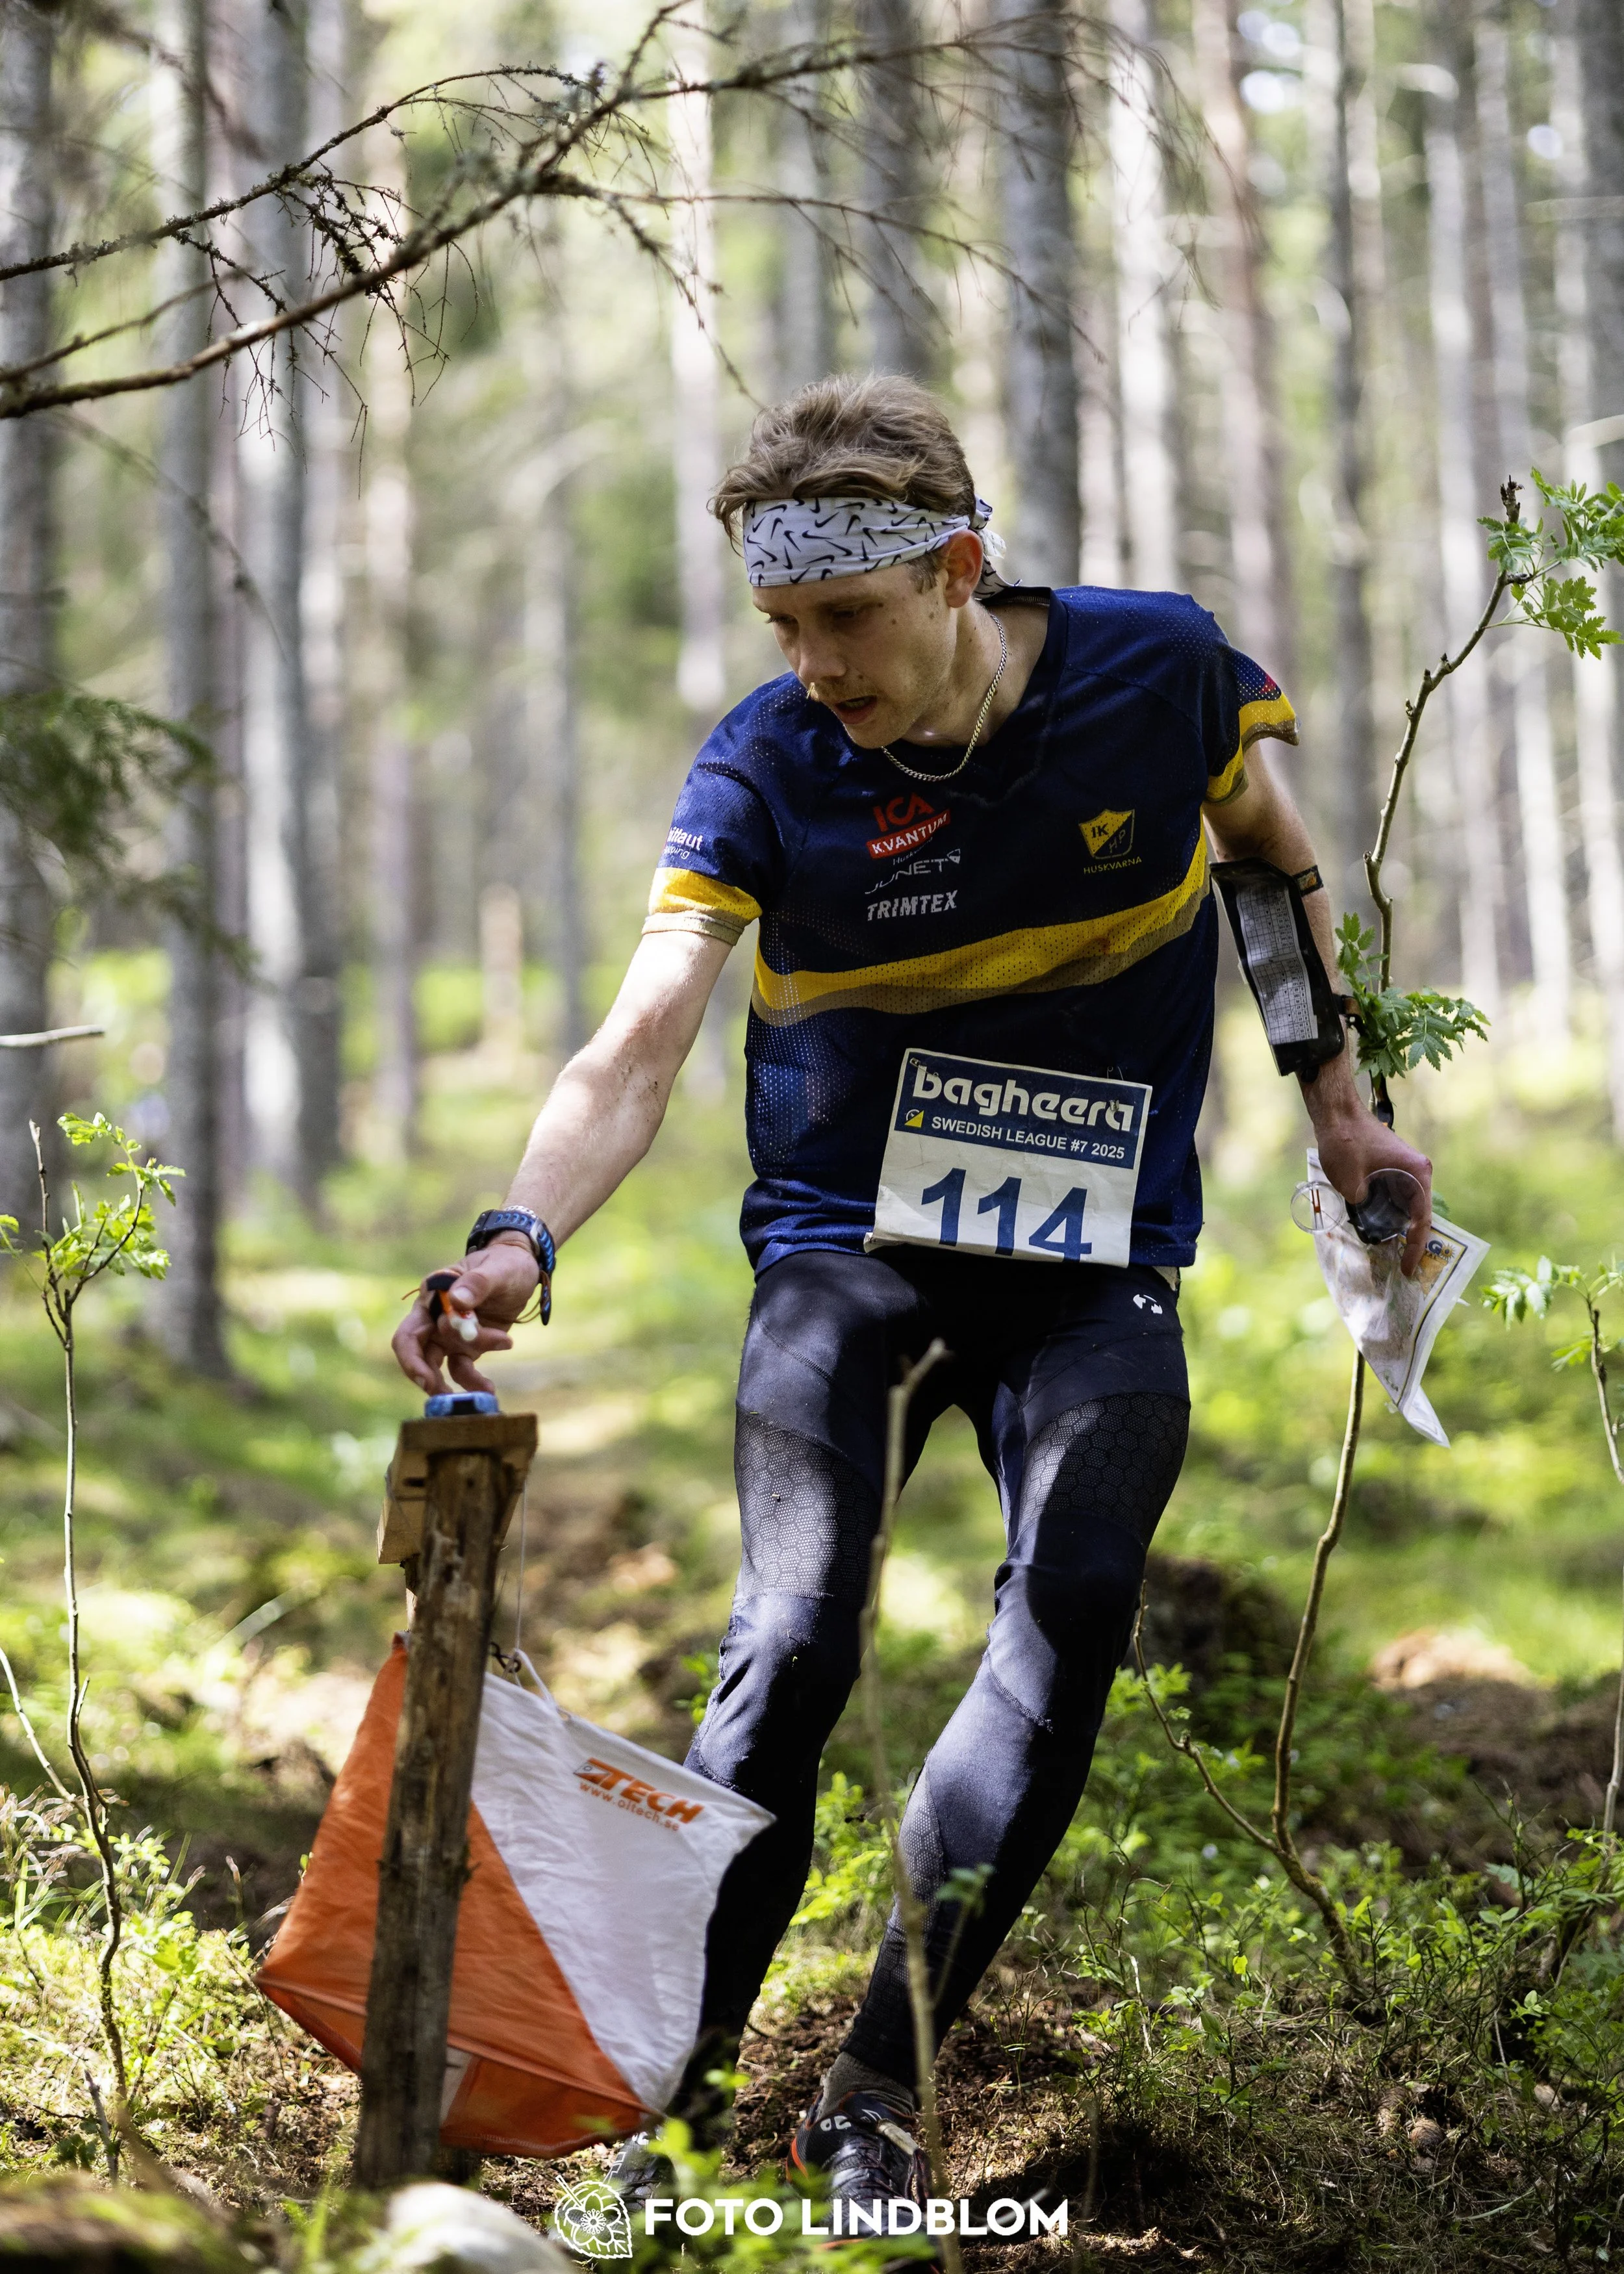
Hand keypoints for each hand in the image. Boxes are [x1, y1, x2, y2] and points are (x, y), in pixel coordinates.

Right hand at [391, 1236, 540, 1395]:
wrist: (524, 1269)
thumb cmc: (506, 1263)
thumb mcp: (497, 1270)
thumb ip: (477, 1283)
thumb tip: (456, 1301)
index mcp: (432, 1295)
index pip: (409, 1332)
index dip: (412, 1357)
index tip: (427, 1377)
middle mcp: (434, 1316)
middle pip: (415, 1352)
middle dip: (425, 1375)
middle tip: (443, 1395)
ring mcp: (449, 1333)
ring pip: (439, 1365)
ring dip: (454, 1381)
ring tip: (485, 1390)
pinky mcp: (467, 1345)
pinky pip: (462, 1368)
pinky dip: (473, 1381)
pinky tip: (488, 1389)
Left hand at [1312, 1103, 1433, 1277]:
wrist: (1336, 1112)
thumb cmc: (1345, 1142)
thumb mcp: (1350, 1183)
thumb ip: (1363, 1207)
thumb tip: (1368, 1219)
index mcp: (1416, 1173)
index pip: (1421, 1219)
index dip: (1415, 1247)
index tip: (1406, 1269)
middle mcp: (1417, 1172)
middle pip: (1417, 1215)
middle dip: (1409, 1242)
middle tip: (1401, 1268)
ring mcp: (1405, 1171)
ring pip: (1406, 1208)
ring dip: (1398, 1229)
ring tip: (1390, 1255)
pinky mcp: (1391, 1170)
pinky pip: (1395, 1198)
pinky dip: (1388, 1215)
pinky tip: (1378, 1230)